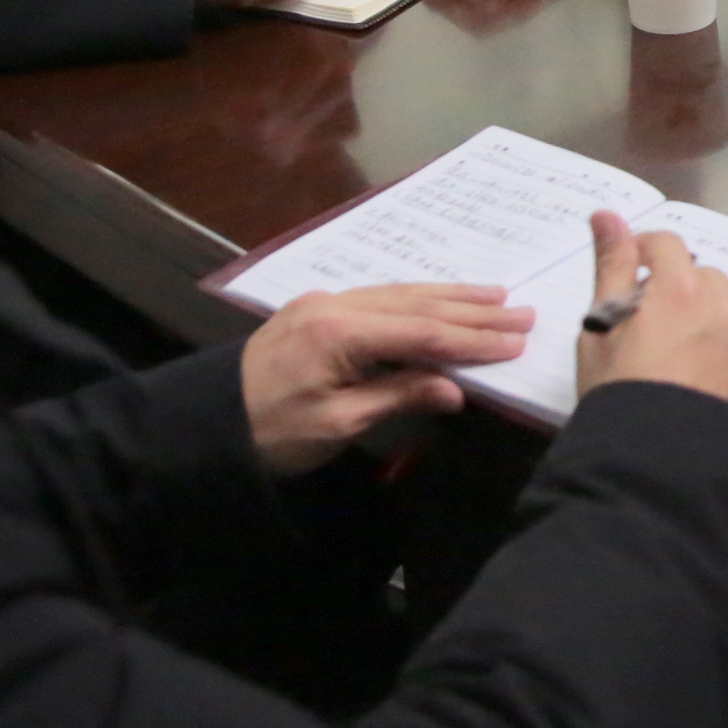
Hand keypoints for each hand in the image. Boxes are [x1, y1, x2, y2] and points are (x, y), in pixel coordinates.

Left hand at [239, 281, 532, 475]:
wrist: (205, 424)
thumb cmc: (270, 433)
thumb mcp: (337, 425)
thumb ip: (397, 397)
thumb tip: (455, 388)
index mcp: (339, 331)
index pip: (422, 333)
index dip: (472, 340)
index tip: (516, 343)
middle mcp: (336, 304)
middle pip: (417, 305)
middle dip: (473, 312)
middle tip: (522, 313)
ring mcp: (325, 303)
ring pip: (401, 294)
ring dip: (451, 298)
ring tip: (496, 295)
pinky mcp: (318, 311)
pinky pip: (381, 297)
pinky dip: (419, 300)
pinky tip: (441, 299)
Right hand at [578, 209, 727, 420]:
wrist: (663, 466)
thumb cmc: (621, 394)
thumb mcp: (600, 329)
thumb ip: (611, 266)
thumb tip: (606, 214)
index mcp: (683, 289)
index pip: (667, 244)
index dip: (644, 253)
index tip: (631, 276)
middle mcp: (727, 306)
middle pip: (703, 276)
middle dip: (678, 290)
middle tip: (650, 327)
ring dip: (710, 316)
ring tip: (682, 354)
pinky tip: (706, 377)